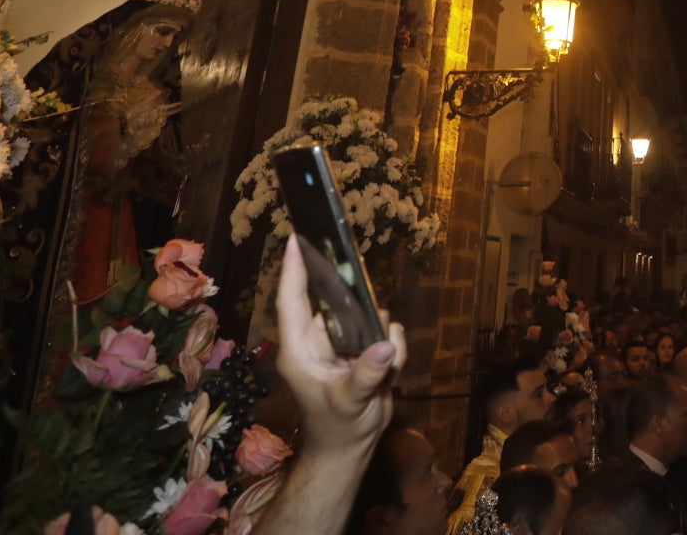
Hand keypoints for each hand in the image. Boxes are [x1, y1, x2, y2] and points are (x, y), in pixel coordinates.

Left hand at [276, 234, 406, 456]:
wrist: (350, 447)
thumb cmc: (337, 427)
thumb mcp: (348, 402)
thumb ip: (365, 375)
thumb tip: (386, 345)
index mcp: (300, 349)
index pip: (292, 302)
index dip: (294, 271)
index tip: (296, 238)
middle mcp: (319, 341)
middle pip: (337, 303)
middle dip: (359, 305)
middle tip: (369, 306)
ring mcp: (343, 345)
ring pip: (370, 318)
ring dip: (383, 337)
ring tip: (386, 369)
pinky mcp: (365, 351)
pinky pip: (386, 333)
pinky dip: (394, 349)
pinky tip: (392, 372)